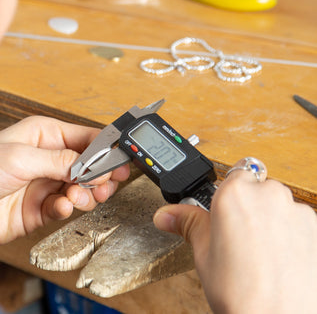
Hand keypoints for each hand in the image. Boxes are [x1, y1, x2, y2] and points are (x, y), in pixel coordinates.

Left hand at [0, 116, 128, 244]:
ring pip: (82, 188)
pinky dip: (68, 209)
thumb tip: (90, 163)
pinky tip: (60, 207)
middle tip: (104, 184)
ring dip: (86, 194)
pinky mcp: (39, 209)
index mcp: (43, 134)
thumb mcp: (19, 157)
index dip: (106, 149)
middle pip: (89, 165)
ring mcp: (44, 184)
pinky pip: (66, 208)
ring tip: (77, 197)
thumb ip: (59, 161)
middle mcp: (46, 158)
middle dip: (100, 175)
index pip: (85, 137)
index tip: (122, 161)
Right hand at [153, 159, 316, 312]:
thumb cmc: (242, 292)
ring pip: (277, 206)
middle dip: (246, 208)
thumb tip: (166, 215)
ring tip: (256, 254)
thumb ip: (187, 224)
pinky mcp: (315, 228)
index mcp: (235, 193)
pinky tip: (276, 259)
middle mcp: (269, 194)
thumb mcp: (203, 254)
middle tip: (234, 237)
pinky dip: (288, 235)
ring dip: (268, 221)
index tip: (218, 212)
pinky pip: (296, 223)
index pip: (228, 176)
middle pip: (255, 189)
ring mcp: (296, 211)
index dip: (223, 196)